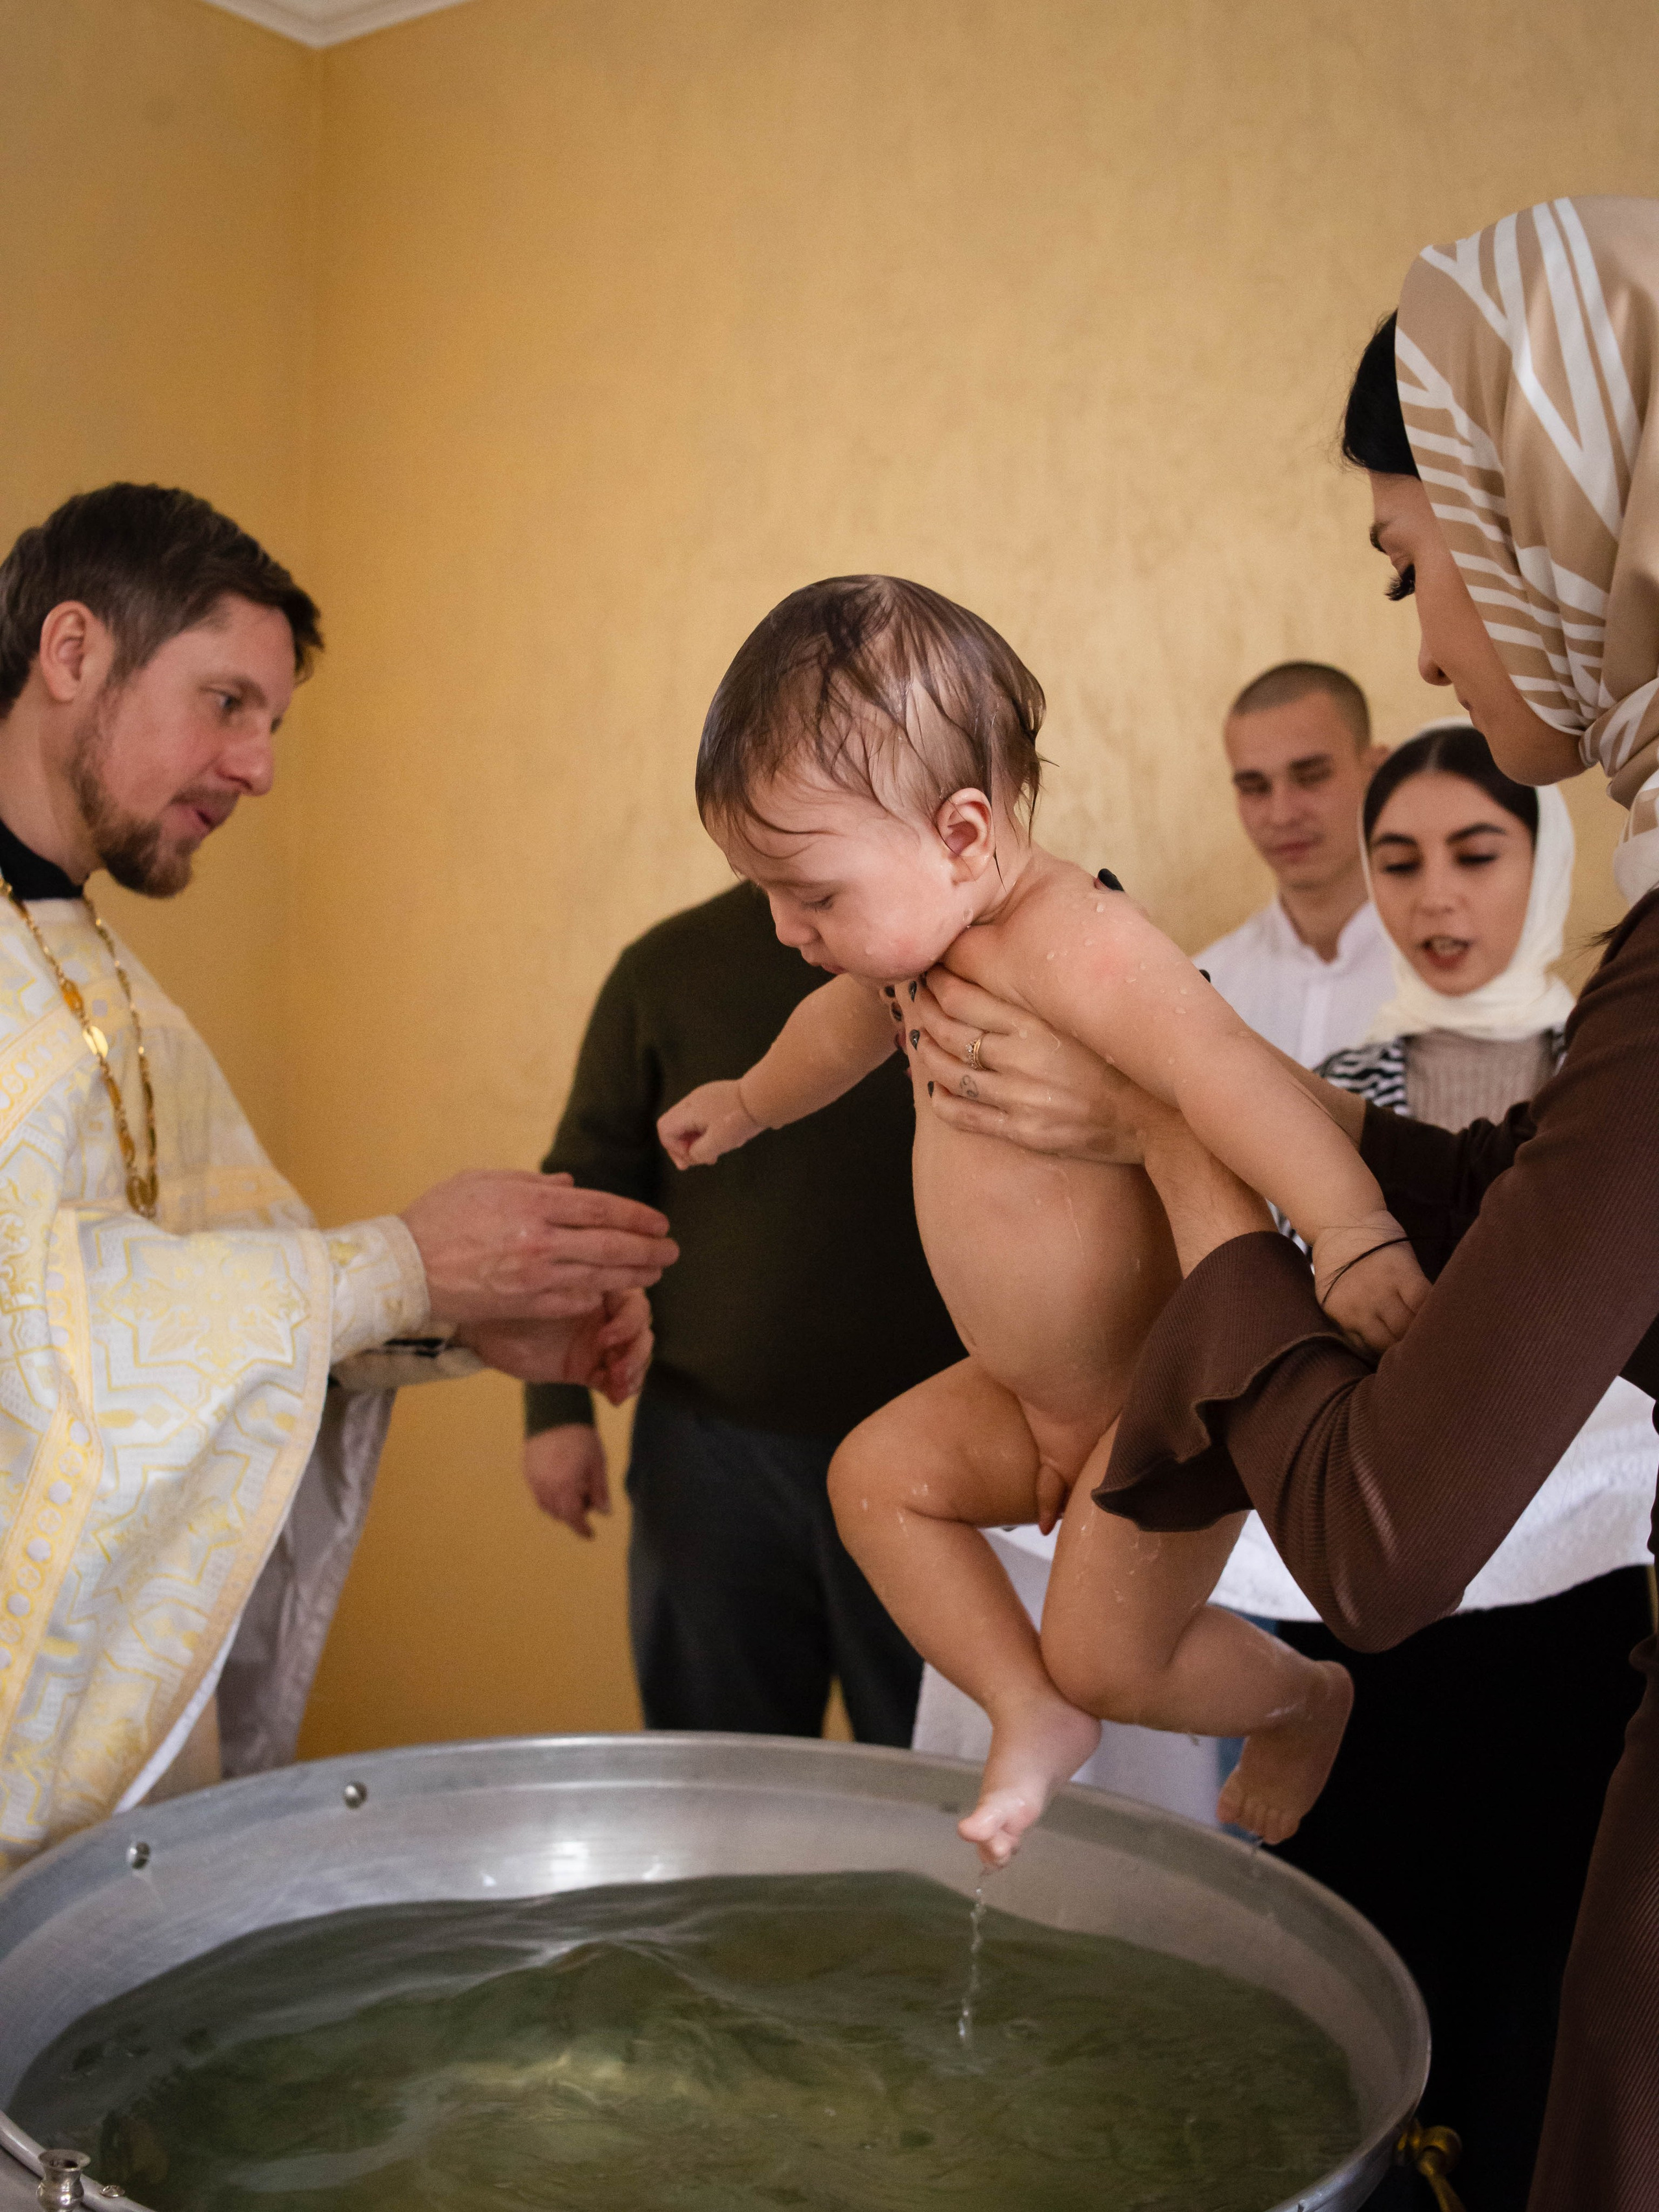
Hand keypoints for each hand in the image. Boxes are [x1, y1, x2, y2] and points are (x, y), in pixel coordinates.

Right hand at [402, 1170, 676, 1326]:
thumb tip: (571, 1184)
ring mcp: (535, 1277)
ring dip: (634, 1275)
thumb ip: (532, 1183)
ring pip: (600, 1276)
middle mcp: (542, 1241)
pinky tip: (613, 1293)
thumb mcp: (485, 1182)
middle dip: (648, 1248)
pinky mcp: (525, 1305)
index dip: (637, 1215)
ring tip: (656, 1272)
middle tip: (672, 1250)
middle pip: (612, 1244)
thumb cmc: (439, 1216)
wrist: (404, 1268)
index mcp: (534, 1204)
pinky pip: (574, 1301)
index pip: (602, 1207)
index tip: (658, 1221)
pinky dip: (598, 1296)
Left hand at [459, 1288, 653, 1401]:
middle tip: (617, 1366)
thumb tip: (600, 1292)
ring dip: (635, 1369)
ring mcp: (599, 1341)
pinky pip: (619, 1379)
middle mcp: (604, 1311)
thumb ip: (570, 1293)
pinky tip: (617, 1397)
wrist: (483, 1330)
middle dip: (636, 1349)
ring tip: (617, 1382)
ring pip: (636, 1353)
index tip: (607, 1338)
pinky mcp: (591, 1368)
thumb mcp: (539, 1295)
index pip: (633, 1300)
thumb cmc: (509, 1301)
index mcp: (598, 1285)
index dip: (630, 1321)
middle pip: (641, 1328)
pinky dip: (625, 1388)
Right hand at [524, 1424, 610, 1538]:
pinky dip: (549, 1496)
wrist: (556, 1413)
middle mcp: (546, 1488)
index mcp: (565, 1487)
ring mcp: (534, 1480)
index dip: (582, 1529)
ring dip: (560, 1506)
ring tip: (575, 1488)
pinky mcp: (527, 1472)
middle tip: (588, 1499)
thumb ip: (600, 1491)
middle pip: (559, 1514)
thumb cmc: (582, 1438)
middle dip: (574, 1514)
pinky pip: (538, 1493)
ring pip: (546, 1506)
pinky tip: (561, 1482)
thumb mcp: (597, 1464)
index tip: (590, 1535)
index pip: (573, 1519)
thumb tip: (605, 1513)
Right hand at [658, 1079, 762, 1167]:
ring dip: (698, 1140)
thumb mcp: (716, 1143)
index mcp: (688, 1110)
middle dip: (685, 1146)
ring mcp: (706, 1097)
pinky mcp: (719, 1098)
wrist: (765, 1097)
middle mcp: (693, 1100)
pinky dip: (709, 1131)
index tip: (692, 1158)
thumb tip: (692, 1156)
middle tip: (700, 1160)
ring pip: (691, 1123)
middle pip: (675, 1126)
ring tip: (715, 1152)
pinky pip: (705, 1117)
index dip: (673, 1148)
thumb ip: (697, 1153)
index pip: (665, 1129)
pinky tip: (726, 1139)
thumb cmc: (739, 1120)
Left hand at [911, 968, 1160, 1164]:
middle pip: (946, 1029)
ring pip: (947, 1071)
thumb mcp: (1095, 1004)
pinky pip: (965, 1115)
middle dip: (923, 1011)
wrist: (1162, 1116)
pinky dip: (941, 1100)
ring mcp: (1019, 1097)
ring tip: (919, 1039)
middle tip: (917, 999)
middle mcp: (1020, 1057)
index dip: (937, 982)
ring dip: (924, 1053)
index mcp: (1038, 1020)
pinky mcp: (1024, 1131)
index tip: (931, 972)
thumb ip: (1063, 976)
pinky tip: (934, 1090)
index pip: (963, 994)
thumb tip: (1056, 932)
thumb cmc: (1132, 1054)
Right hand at [1313, 1213, 1430, 1354]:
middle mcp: (1376, 1292)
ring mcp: (1354, 1305)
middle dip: (1416, 1339)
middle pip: (1403, 1331)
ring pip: (1381, 1343)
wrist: (1339, 1229)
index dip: (1434, 1321)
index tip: (1439, 1327)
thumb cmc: (1382, 1243)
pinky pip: (1358, 1343)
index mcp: (1400, 1275)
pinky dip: (1372, 1347)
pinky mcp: (1336, 1314)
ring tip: (1401, 1347)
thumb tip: (1432, 1322)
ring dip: (1394, 1348)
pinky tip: (1381, 1345)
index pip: (1424, 1309)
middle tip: (1423, 1343)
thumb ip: (1417, 1290)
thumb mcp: (1406, 1260)